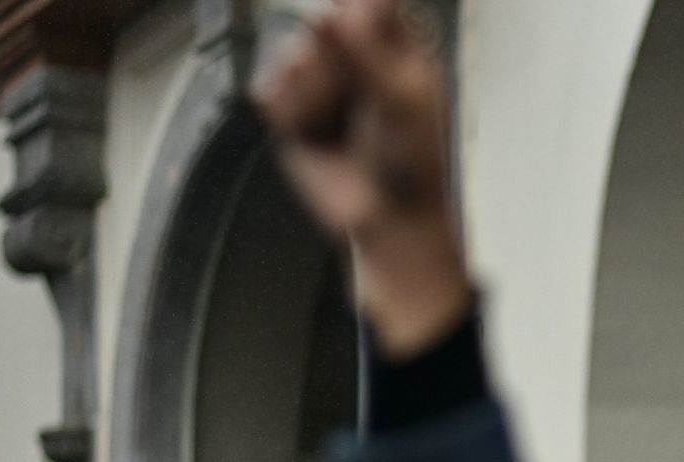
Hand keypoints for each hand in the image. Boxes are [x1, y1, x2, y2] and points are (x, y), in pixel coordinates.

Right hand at [251, 0, 470, 356]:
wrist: (388, 217)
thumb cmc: (412, 158)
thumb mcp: (401, 101)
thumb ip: (365, 54)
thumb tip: (329, 15)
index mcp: (393, 44)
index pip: (366, 2)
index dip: (351, 10)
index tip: (340, 26)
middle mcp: (353, 55)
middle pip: (320, 23)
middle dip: (327, 56)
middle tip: (346, 86)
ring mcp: (320, 80)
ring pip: (292, 56)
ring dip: (309, 88)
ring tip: (333, 119)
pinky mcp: (292, 109)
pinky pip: (271, 90)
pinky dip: (287, 109)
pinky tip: (307, 129)